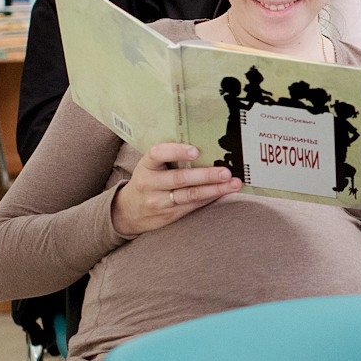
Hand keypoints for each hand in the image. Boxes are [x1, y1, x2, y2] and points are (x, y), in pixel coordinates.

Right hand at [111, 143, 242, 235]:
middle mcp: (150, 184)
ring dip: (215, 189)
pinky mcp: (169, 215)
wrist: (128, 211)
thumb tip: (203, 144)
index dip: (176, 151)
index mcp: (146, 166)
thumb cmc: (147, 180)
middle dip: (206, 175)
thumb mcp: (150, 166)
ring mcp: (159, 202)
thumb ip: (169, 156)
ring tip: (233, 184)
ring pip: (190, 195)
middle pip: (180, 178)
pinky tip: (224, 192)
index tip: (195, 151)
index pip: (158, 154)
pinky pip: (193, 206)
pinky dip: (210, 198)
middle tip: (226, 171)